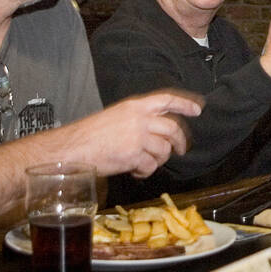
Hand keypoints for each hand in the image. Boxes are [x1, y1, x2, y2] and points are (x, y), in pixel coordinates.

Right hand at [70, 89, 202, 178]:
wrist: (73, 148)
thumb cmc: (89, 135)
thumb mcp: (116, 117)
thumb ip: (138, 121)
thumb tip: (156, 133)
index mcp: (135, 106)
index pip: (166, 99)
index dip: (184, 104)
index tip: (198, 109)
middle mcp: (140, 118)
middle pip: (173, 128)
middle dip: (180, 141)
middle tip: (181, 150)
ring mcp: (138, 136)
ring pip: (164, 149)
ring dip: (159, 160)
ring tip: (146, 163)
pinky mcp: (134, 155)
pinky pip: (151, 166)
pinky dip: (146, 172)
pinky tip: (136, 172)